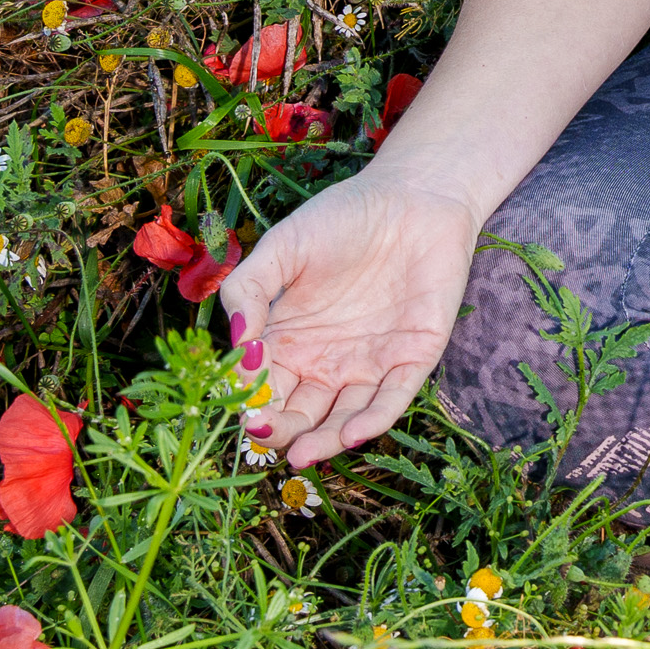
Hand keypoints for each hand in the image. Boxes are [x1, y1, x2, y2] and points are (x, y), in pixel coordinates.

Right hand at [208, 170, 478, 469]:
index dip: (250, 402)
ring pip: (344, 418)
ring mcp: (371, 363)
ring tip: (302, 454)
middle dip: (281, 431)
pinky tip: (352, 435)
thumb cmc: (343, 217)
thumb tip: (236, 341)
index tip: (240, 410)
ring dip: (324, 441)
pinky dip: (373, 421)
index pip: (263, 387)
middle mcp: (327, 361)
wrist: (413, 194)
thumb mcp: (283, 246)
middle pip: (299, 413)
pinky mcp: (413, 357)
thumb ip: (249, 289)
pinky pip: (392, 399)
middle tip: (265, 437)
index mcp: (290, 341)